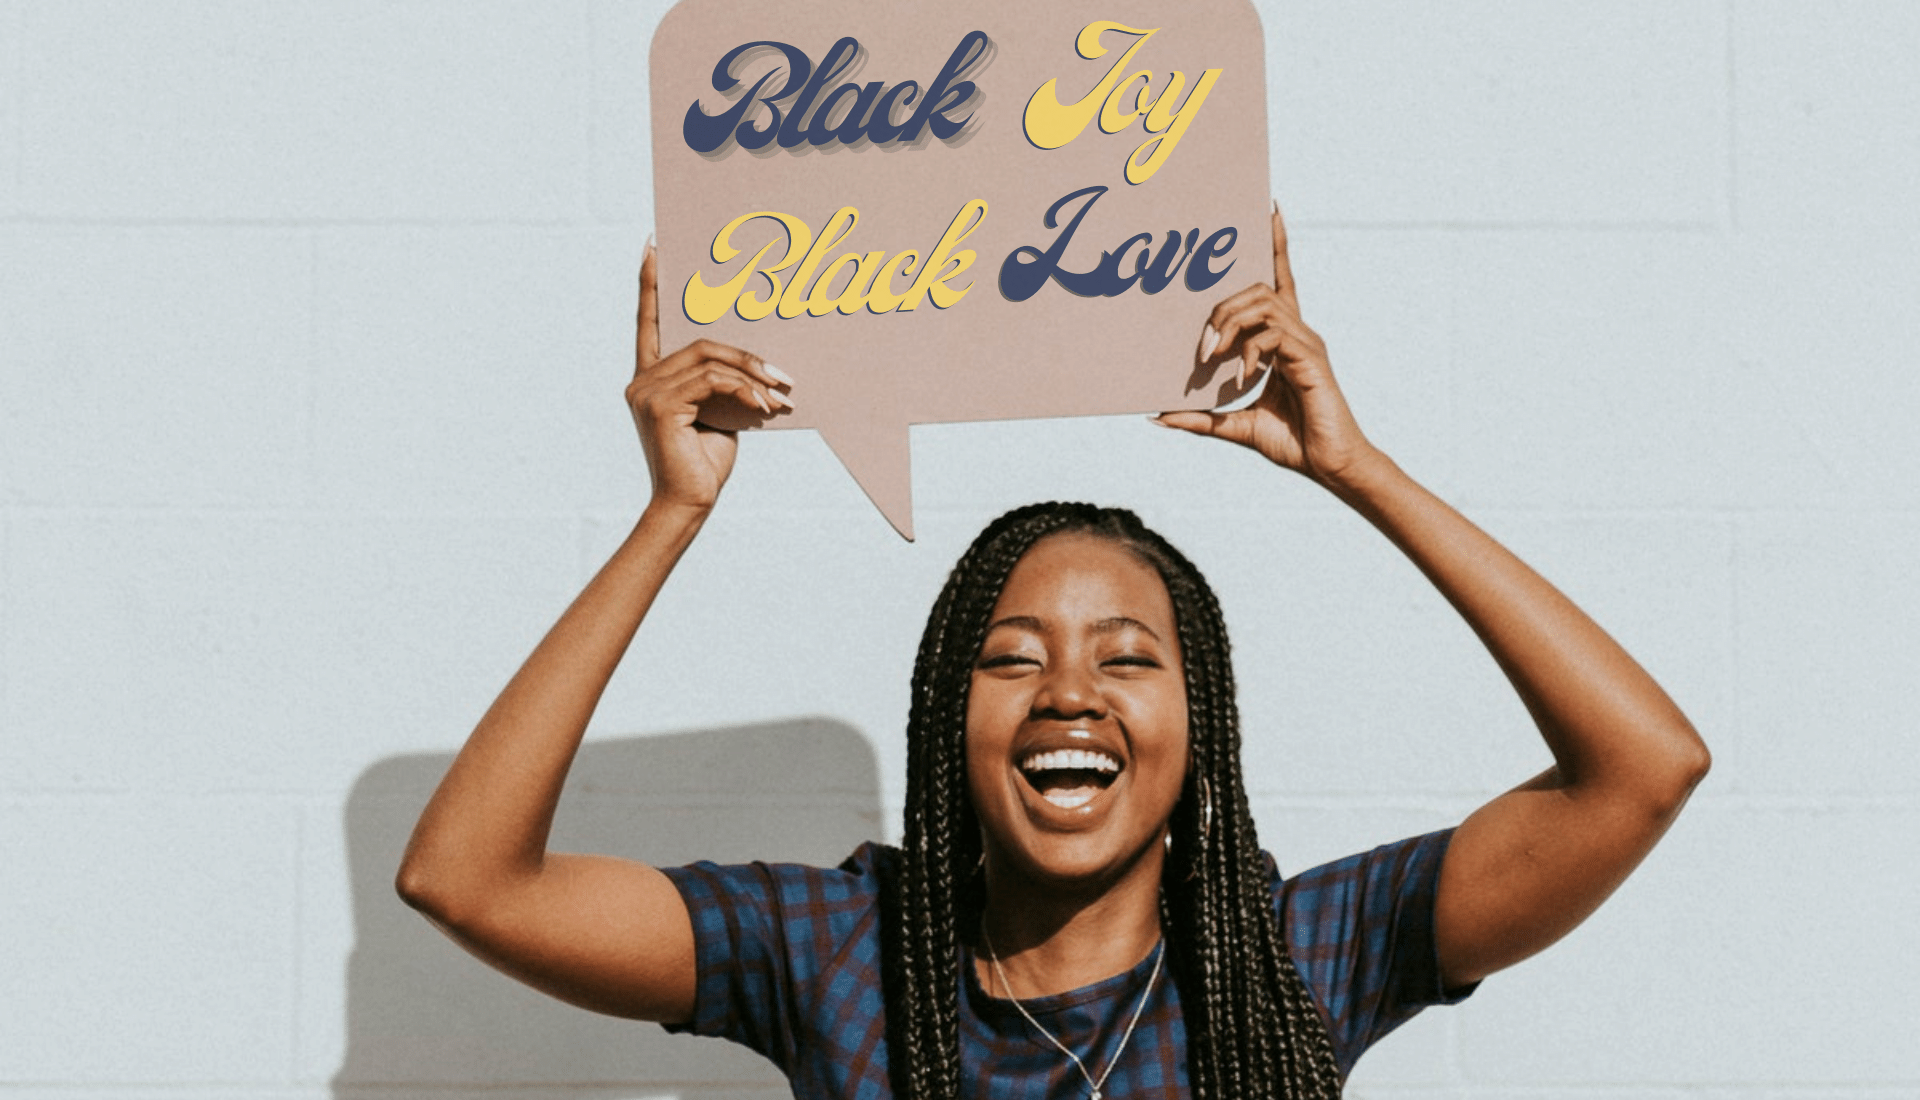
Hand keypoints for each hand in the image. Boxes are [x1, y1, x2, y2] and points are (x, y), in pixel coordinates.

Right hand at [627, 242, 791, 512]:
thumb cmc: (705, 465)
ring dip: (754, 376)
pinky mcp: (658, 406)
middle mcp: (642, 379)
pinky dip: (744, 391)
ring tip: (782, 396)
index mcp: (652, 378)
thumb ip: (719, 386)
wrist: (688, 504)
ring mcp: (646, 391)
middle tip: (785, 376)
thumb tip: (752, 368)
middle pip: (700, 342)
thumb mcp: (718, 416)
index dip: (650, 284)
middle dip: (747, 355)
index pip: (648, 322)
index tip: (654, 245)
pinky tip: (764, 408)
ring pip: (709, 359)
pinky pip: (711, 381)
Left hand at [1156, 205, 1377, 488]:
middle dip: (1222, 307)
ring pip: (1263, 303)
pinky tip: (1241, 377)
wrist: (1329, 466)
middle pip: (1258, 288)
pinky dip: (1251, 352)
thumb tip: (1157, 415)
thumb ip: (1199, 418)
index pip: (1278, 279)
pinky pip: (1275, 335)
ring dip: (1230, 323)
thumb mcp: (1234, 426)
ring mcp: (1306, 343)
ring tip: (1213, 356)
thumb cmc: (1292, 442)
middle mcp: (1297, 332)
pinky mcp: (1311, 359)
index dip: (1275, 244)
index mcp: (1283, 340)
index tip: (1268, 208)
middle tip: (1201, 348)